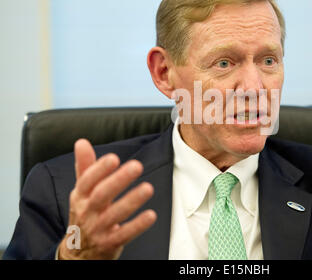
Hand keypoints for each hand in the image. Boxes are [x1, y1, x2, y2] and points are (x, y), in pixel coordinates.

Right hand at [58, 139, 156, 259]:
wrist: (78, 252)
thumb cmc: (84, 214)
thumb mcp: (81, 191)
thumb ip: (85, 166)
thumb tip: (81, 142)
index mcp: (80, 196)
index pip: (87, 181)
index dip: (99, 169)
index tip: (114, 157)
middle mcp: (87, 212)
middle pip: (101, 195)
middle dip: (119, 180)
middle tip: (136, 166)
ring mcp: (98, 229)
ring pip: (114, 215)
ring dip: (132, 201)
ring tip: (148, 188)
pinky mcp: (109, 243)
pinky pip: (124, 235)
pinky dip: (137, 226)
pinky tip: (150, 215)